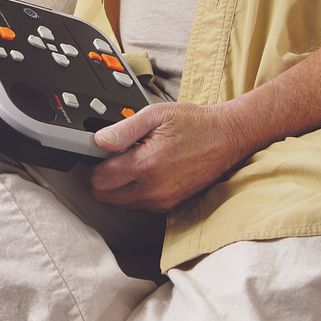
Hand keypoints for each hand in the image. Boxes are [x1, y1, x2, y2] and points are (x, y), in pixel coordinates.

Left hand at [87, 102, 247, 212]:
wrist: (226, 138)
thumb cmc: (194, 124)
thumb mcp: (156, 114)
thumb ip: (123, 129)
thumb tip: (98, 141)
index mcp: (147, 164)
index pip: (100, 178)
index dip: (94, 163)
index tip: (100, 151)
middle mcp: (153, 189)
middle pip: (105, 196)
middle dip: (102, 177)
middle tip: (114, 156)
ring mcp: (162, 200)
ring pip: (120, 203)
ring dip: (117, 186)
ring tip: (132, 161)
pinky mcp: (169, 205)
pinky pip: (138, 204)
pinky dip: (133, 192)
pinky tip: (143, 172)